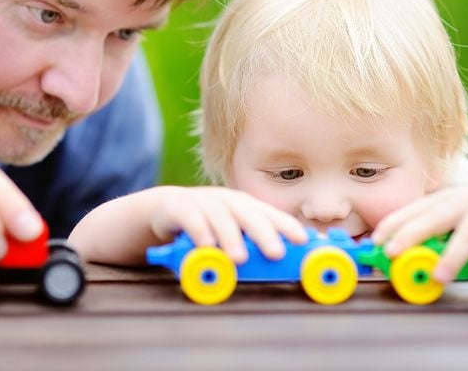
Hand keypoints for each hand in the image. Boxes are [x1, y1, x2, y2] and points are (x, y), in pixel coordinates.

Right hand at [148, 186, 307, 263]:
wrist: (165, 209)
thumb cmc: (206, 226)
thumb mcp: (230, 234)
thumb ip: (251, 247)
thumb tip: (283, 265)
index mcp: (244, 207)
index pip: (269, 214)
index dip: (286, 225)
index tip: (303, 241)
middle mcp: (226, 201)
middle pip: (248, 213)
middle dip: (264, 233)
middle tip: (276, 253)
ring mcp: (202, 201)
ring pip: (220, 216)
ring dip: (231, 236)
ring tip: (239, 258)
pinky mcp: (178, 207)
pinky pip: (190, 217)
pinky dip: (199, 230)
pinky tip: (206, 246)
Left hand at [371, 175, 467, 282]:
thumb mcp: (452, 209)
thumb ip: (430, 225)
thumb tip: (397, 250)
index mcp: (442, 201)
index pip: (411, 211)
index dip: (392, 224)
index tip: (374, 241)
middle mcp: (461, 204)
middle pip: (432, 219)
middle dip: (410, 235)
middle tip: (392, 253)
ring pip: (467, 235)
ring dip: (452, 256)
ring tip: (439, 277)